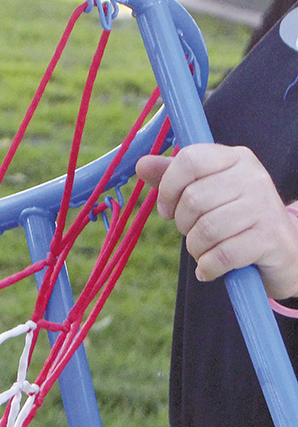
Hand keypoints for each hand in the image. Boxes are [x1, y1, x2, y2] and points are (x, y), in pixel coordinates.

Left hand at [137, 145, 297, 299]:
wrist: (283, 250)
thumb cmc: (236, 219)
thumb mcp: (207, 193)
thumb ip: (175, 178)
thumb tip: (142, 164)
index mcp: (235, 158)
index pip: (189, 159)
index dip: (168, 188)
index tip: (167, 210)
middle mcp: (253, 177)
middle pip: (193, 199)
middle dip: (184, 225)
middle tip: (195, 234)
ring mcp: (265, 207)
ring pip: (206, 230)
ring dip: (196, 249)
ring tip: (206, 251)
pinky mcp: (270, 238)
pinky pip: (221, 255)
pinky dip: (208, 267)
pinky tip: (210, 268)